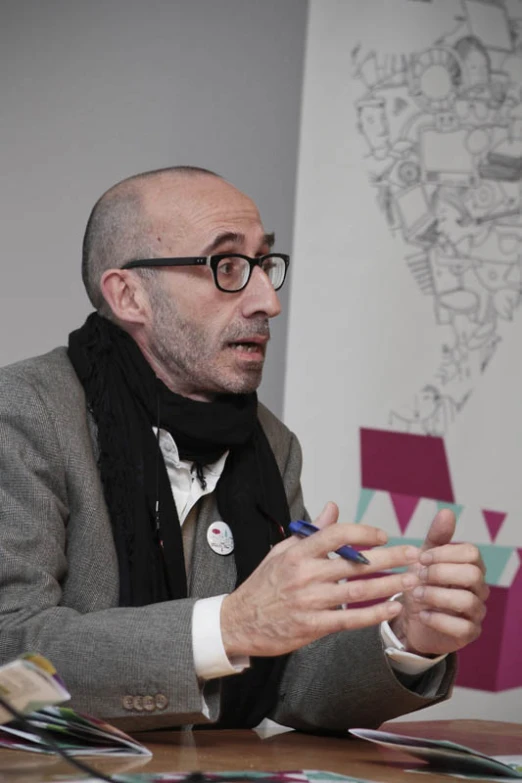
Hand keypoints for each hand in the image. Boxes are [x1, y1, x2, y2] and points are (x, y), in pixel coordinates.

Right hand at [221, 502, 420, 658]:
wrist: (238, 622)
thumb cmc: (262, 585)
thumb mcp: (281, 551)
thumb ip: (310, 531)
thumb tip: (332, 508)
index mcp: (297, 553)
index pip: (336, 534)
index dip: (363, 532)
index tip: (383, 536)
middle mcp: (305, 575)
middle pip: (356, 564)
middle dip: (390, 558)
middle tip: (414, 555)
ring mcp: (309, 601)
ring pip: (357, 591)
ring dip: (389, 585)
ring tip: (411, 580)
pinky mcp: (312, 626)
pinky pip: (349, 619)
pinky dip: (374, 614)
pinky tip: (393, 608)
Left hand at [389, 508, 488, 655]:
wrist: (412, 618)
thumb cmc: (422, 582)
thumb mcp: (424, 557)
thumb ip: (437, 537)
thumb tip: (447, 512)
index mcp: (470, 565)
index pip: (471, 553)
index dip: (445, 553)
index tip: (421, 557)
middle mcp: (479, 587)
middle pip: (473, 574)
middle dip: (441, 573)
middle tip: (418, 576)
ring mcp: (476, 611)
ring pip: (467, 601)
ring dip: (436, 596)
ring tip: (415, 595)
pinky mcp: (469, 633)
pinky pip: (462, 627)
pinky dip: (438, 619)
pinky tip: (422, 614)